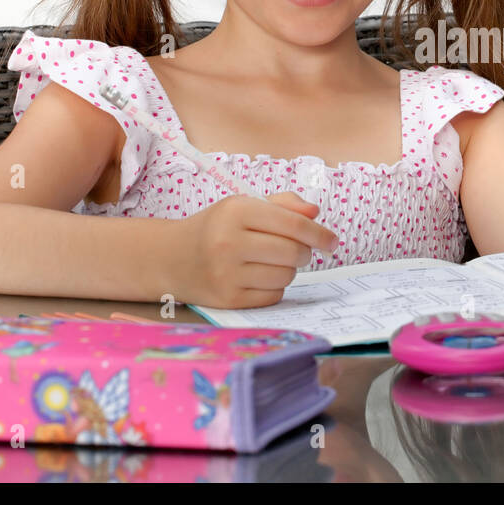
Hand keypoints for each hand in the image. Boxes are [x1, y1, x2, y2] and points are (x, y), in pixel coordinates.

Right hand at [174, 192, 337, 308]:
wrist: (171, 257)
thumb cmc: (217, 228)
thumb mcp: (245, 206)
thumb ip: (284, 205)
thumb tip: (315, 214)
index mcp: (236, 211)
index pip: (294, 225)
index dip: (320, 234)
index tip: (332, 241)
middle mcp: (229, 242)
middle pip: (294, 252)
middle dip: (304, 252)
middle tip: (297, 250)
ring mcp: (226, 274)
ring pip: (286, 275)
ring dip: (288, 269)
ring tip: (271, 261)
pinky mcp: (228, 300)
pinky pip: (274, 295)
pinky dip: (274, 286)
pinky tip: (258, 276)